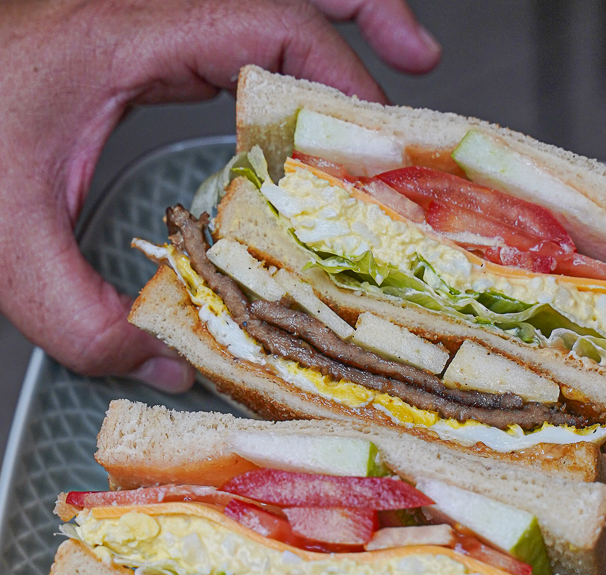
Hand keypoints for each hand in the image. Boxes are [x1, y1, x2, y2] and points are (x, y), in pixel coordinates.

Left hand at [0, 0, 439, 392]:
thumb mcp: (6, 248)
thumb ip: (85, 321)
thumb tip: (165, 363)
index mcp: (121, 35)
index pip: (264, 22)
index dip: (335, 71)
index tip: (372, 133)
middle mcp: (140, 14)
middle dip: (365, 11)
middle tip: (419, 58)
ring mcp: (141, 24)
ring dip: (334, 25)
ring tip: (394, 61)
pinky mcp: (138, 49)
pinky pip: (233, 36)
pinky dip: (286, 57)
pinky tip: (300, 104)